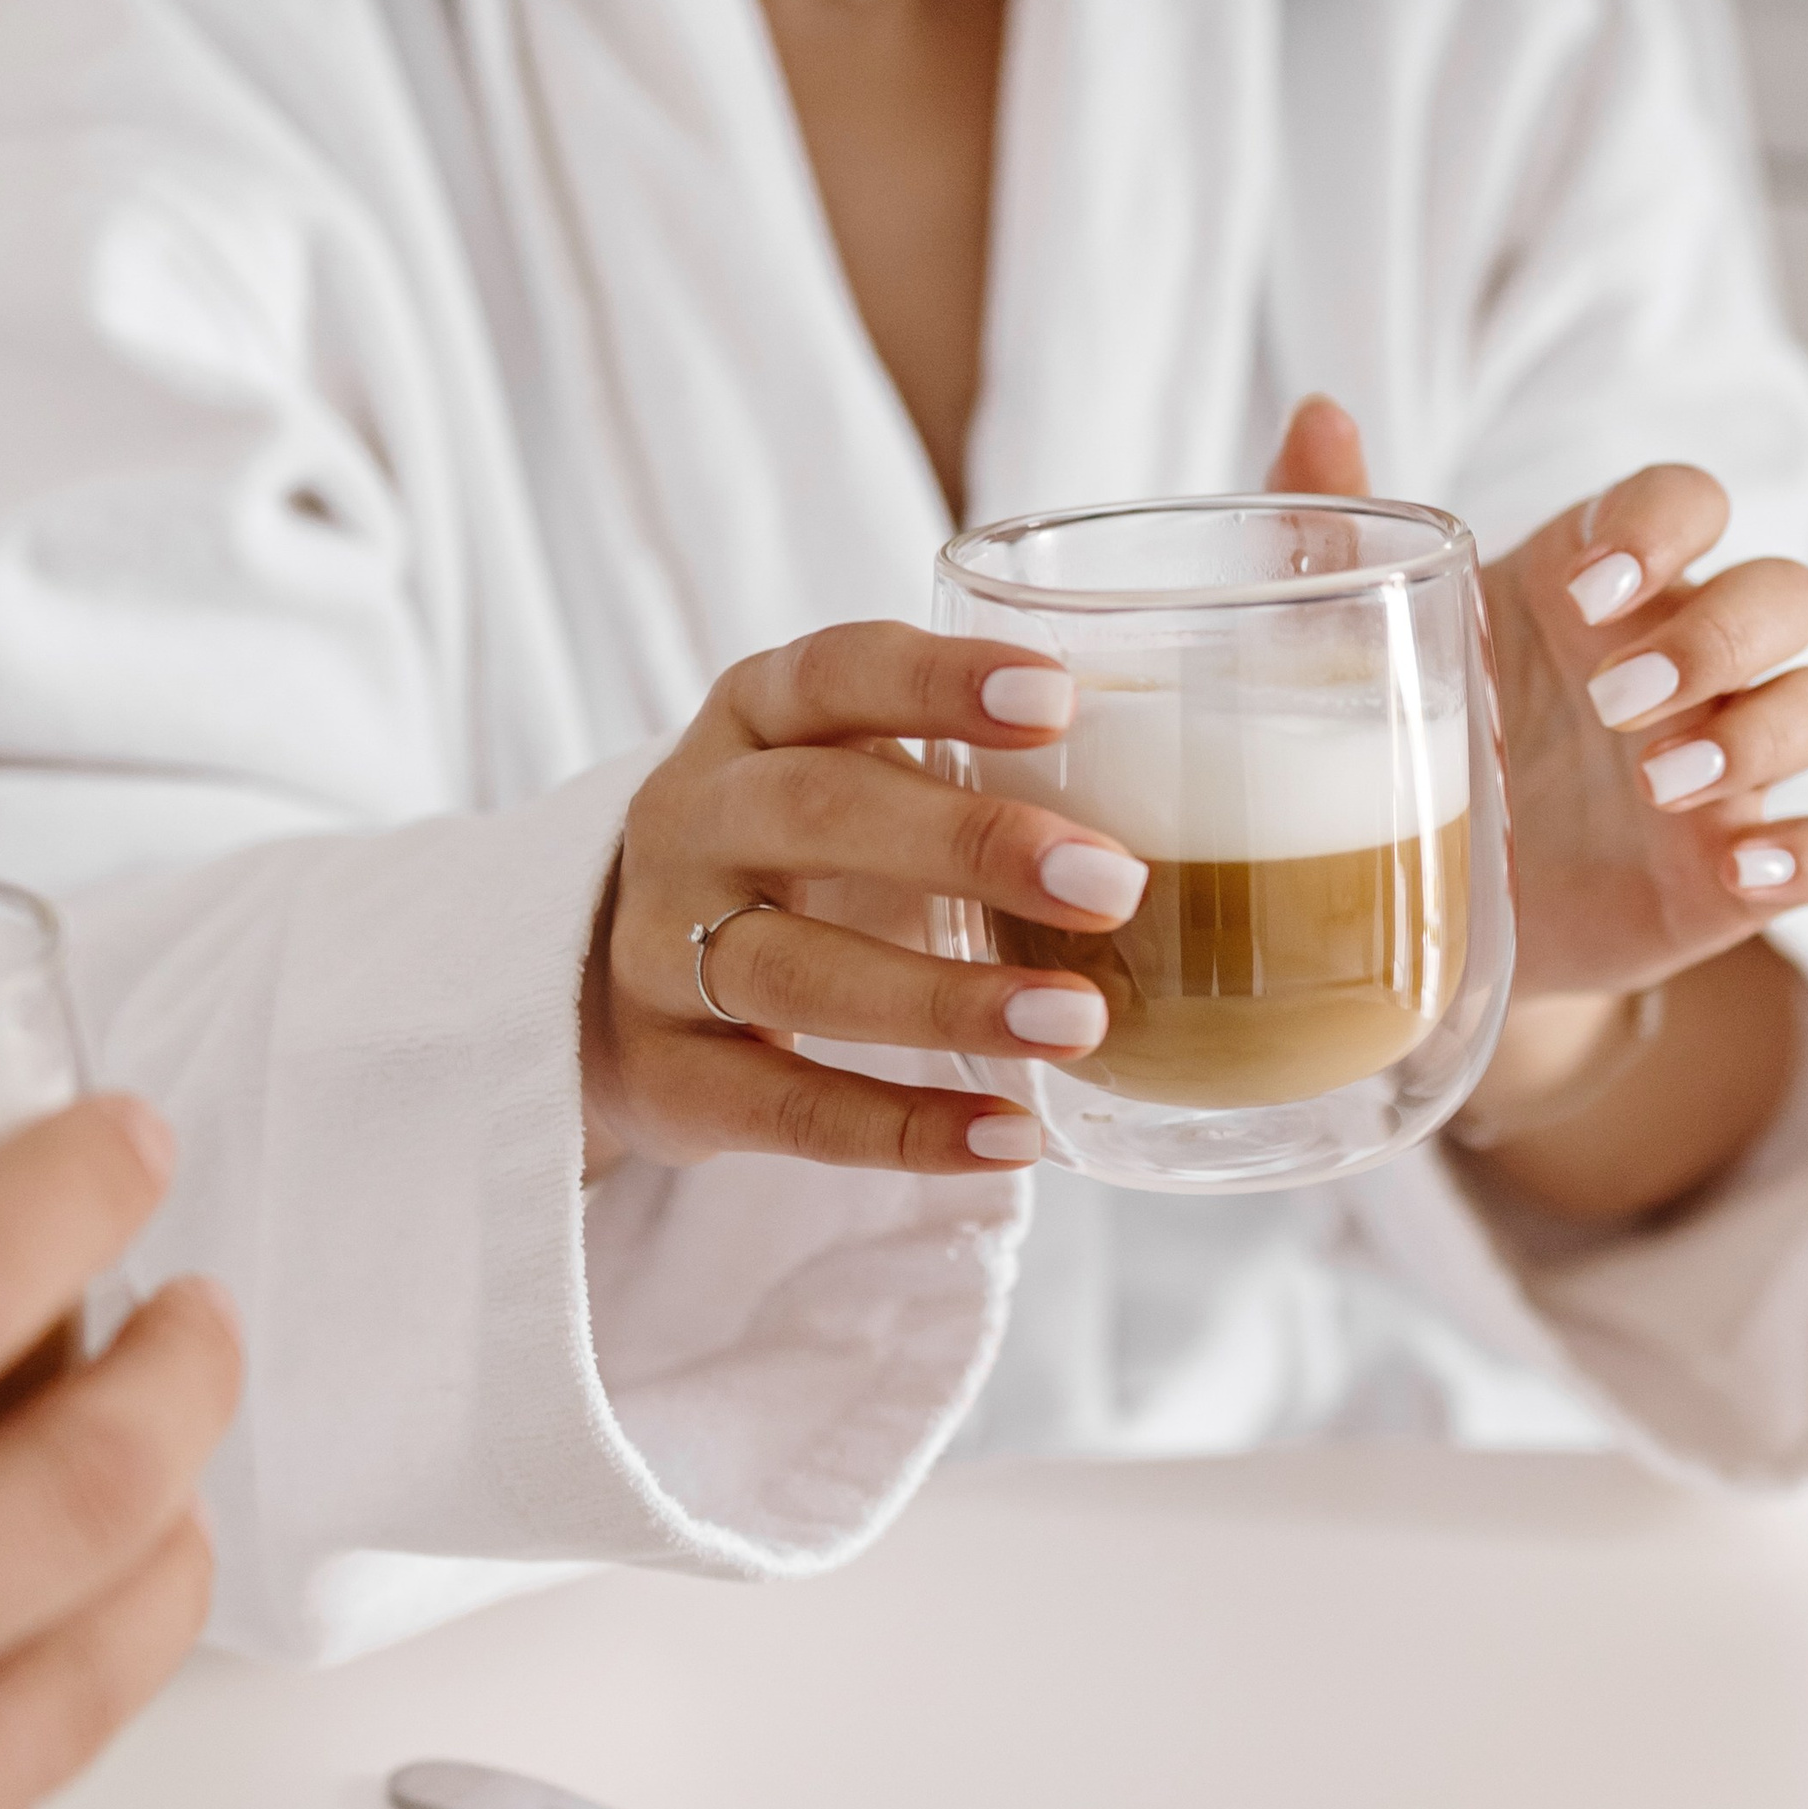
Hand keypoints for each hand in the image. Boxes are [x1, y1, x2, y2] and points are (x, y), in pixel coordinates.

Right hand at [583, 624, 1143, 1175]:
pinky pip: (784, 1108)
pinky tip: (1008, 1136)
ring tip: (1077, 1020)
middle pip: (816, 812)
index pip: (832, 672)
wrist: (618, 991)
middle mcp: (691, 820)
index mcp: (751, 720)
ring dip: (945, 1000)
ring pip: (795, 969)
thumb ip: (973, 773)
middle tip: (1112, 884)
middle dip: (971, 845)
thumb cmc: (801, 868)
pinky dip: (900, 1128)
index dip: (937, 680)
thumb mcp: (856, 786)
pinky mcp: (666, 1077)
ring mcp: (657, 950)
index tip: (1061, 697)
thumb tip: (1188, 800)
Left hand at [1267, 403, 1807, 1000]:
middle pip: (1786, 592)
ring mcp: (1723, 767)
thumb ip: (1333, 535)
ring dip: (1765, 734)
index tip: (1580, 593)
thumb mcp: (1357, 647)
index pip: (1687, 499)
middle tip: (1613, 700)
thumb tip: (1317, 418)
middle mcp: (1684, 662)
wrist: (1415, 910)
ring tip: (1660, 784)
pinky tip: (1743, 869)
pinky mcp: (1731, 871)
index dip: (1661, 526)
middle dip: (1724, 633)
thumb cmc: (1410, 745)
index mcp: (1600, 586)